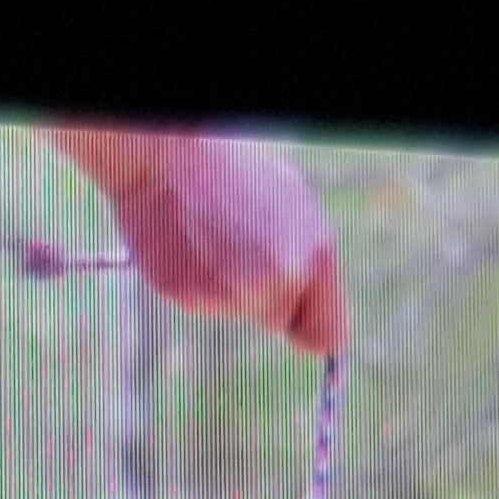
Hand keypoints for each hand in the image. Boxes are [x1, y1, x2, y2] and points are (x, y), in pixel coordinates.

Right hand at [45, 127, 348, 355]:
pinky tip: (192, 245)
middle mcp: (280, 281)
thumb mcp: (293, 210)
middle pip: (278, 322)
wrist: (170, 163)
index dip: (311, 325)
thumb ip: (308, 261)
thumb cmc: (235, 178)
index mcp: (315, 257)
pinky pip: (203, 304)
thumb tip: (308, 303)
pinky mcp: (194, 300)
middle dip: (265, 298)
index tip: (298, 318)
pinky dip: (199, 283)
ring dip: (229, 286)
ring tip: (215, 238)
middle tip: (243, 251)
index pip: (327, 334)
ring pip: (239, 311)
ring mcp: (235, 295)